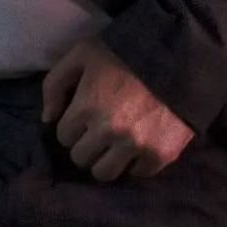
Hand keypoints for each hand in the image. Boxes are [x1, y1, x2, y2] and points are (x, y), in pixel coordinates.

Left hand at [41, 35, 195, 181]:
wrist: (179, 55)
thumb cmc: (124, 53)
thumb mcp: (81, 55)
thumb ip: (55, 84)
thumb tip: (47, 119)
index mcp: (87, 106)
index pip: (63, 136)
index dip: (71, 126)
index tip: (82, 117)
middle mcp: (109, 130)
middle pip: (81, 158)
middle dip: (85, 145)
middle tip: (97, 131)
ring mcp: (136, 145)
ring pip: (105, 173)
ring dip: (105, 160)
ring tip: (113, 144)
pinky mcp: (161, 154)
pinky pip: (137, 173)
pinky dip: (135, 163)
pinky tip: (138, 144)